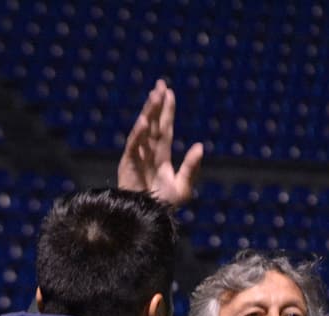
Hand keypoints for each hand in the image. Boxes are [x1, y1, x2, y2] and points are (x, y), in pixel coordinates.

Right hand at [117, 78, 203, 207]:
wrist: (148, 218)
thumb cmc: (164, 206)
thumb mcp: (184, 187)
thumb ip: (192, 167)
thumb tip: (200, 146)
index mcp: (161, 157)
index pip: (165, 128)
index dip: (167, 111)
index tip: (169, 92)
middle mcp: (148, 153)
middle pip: (154, 123)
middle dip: (156, 104)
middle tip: (160, 84)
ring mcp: (137, 157)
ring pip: (143, 129)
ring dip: (149, 112)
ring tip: (155, 96)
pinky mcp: (128, 164)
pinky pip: (134, 145)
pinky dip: (139, 132)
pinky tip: (145, 120)